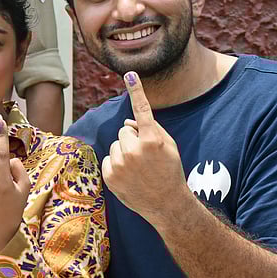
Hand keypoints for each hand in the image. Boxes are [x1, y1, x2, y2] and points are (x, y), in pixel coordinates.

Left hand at [102, 71, 186, 227]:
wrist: (166, 203)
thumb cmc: (169, 171)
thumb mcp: (168, 147)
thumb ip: (150, 130)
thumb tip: (127, 121)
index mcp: (152, 140)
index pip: (143, 111)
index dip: (137, 91)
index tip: (130, 74)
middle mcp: (134, 150)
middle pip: (123, 131)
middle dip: (131, 139)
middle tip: (145, 156)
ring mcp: (120, 164)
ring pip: (115, 144)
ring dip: (123, 151)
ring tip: (138, 167)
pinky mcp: (110, 175)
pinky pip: (108, 159)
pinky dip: (116, 164)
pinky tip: (129, 175)